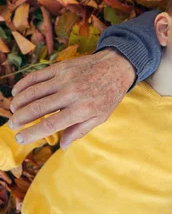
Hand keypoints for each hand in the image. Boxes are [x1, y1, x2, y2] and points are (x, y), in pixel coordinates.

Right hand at [8, 49, 134, 148]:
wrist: (117, 67)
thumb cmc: (108, 95)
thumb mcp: (101, 117)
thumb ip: (80, 131)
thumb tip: (63, 146)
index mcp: (81, 109)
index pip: (50, 124)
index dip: (31, 133)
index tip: (20, 139)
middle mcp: (71, 94)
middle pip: (37, 108)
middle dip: (20, 118)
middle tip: (12, 125)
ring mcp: (65, 79)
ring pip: (33, 92)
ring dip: (18, 102)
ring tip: (12, 111)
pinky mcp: (61, 67)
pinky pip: (37, 76)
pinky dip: (23, 84)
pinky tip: (16, 92)